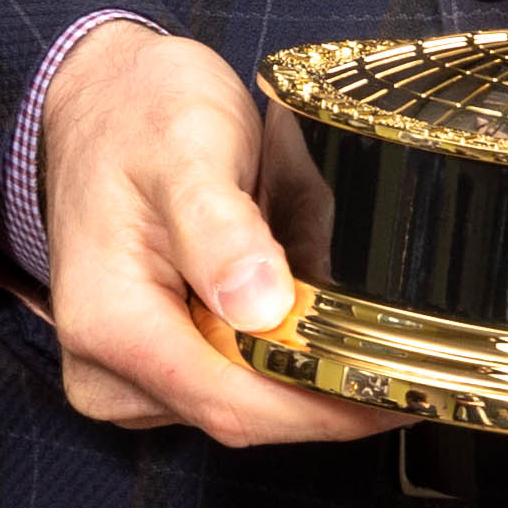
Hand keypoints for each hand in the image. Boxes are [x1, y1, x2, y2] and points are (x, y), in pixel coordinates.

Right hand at [39, 24, 405, 449]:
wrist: (102, 96)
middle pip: (245, 411)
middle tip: (404, 343)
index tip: (399, 392)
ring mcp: (129, 372)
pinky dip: (282, 347)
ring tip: (352, 296)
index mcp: (110, 323)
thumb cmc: (141, 110)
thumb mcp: (187, 143)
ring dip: (306, 361)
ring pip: (247, 398)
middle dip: (325, 382)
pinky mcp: (156, 359)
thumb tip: (263, 308)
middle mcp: (109, 368)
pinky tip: (310, 298)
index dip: (321, 408)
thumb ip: (219, 225)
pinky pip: (235, 376)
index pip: (232, 403)